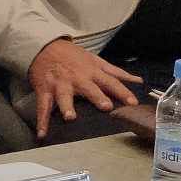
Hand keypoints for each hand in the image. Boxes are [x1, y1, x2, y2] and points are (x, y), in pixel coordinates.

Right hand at [27, 38, 141, 138]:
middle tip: (106, 106)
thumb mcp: (96, 60)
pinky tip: (43, 133)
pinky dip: (42, 121)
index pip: (110, 82)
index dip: (122, 92)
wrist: (45, 47)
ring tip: (70, 117)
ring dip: (66, 106)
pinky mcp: (45, 90)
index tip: (132, 103)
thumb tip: (138, 80)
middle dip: (96, 97)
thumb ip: (117, 72)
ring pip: (64, 96)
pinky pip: (43, 107)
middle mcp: (77, 78)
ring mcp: (60, 85)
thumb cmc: (73, 56)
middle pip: (89, 89)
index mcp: (91, 72)